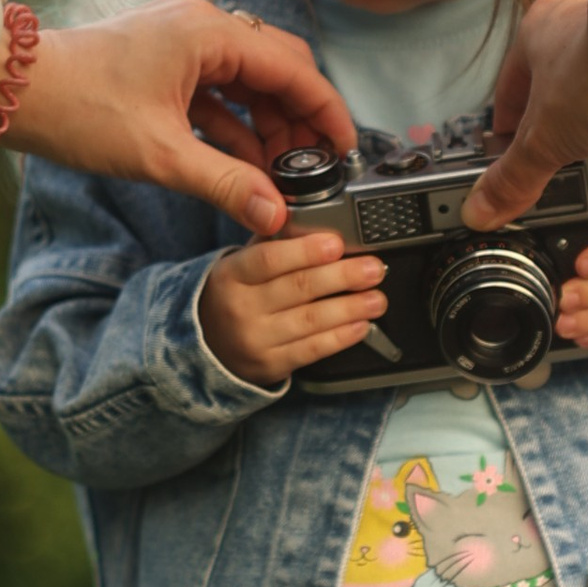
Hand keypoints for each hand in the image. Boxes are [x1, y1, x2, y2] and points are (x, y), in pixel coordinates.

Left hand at [13, 0, 352, 235]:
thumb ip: (225, 184)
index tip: (345, 148)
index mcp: (210, 34)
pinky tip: (241, 165)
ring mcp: (180, 43)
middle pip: (276, 70)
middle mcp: (201, 27)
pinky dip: (233, 125)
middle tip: (312, 167)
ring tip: (277, 175)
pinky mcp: (161, 63)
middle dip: (298, 121)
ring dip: (265, 126)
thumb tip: (275, 215)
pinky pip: (215, 91)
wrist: (10, 89)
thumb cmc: (77, 106)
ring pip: (246, 82)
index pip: (293, 69)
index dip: (326, 112)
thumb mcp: (160, 156)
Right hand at [200, 230, 387, 384]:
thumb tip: (320, 221)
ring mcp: (255, 340)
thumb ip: (276, 242)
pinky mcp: (270, 365)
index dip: (305, 251)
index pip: (269, 260)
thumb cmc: (238, 293)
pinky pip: (312, 350)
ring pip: (310, 321)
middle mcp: (241, 308)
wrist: (210, 343)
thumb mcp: (244, 263)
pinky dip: (341, 337)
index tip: (336, 243)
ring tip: (376, 299)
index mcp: (232, 274)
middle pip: (298, 289)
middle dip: (342, 277)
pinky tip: (361, 325)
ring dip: (350, 308)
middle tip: (373, 269)